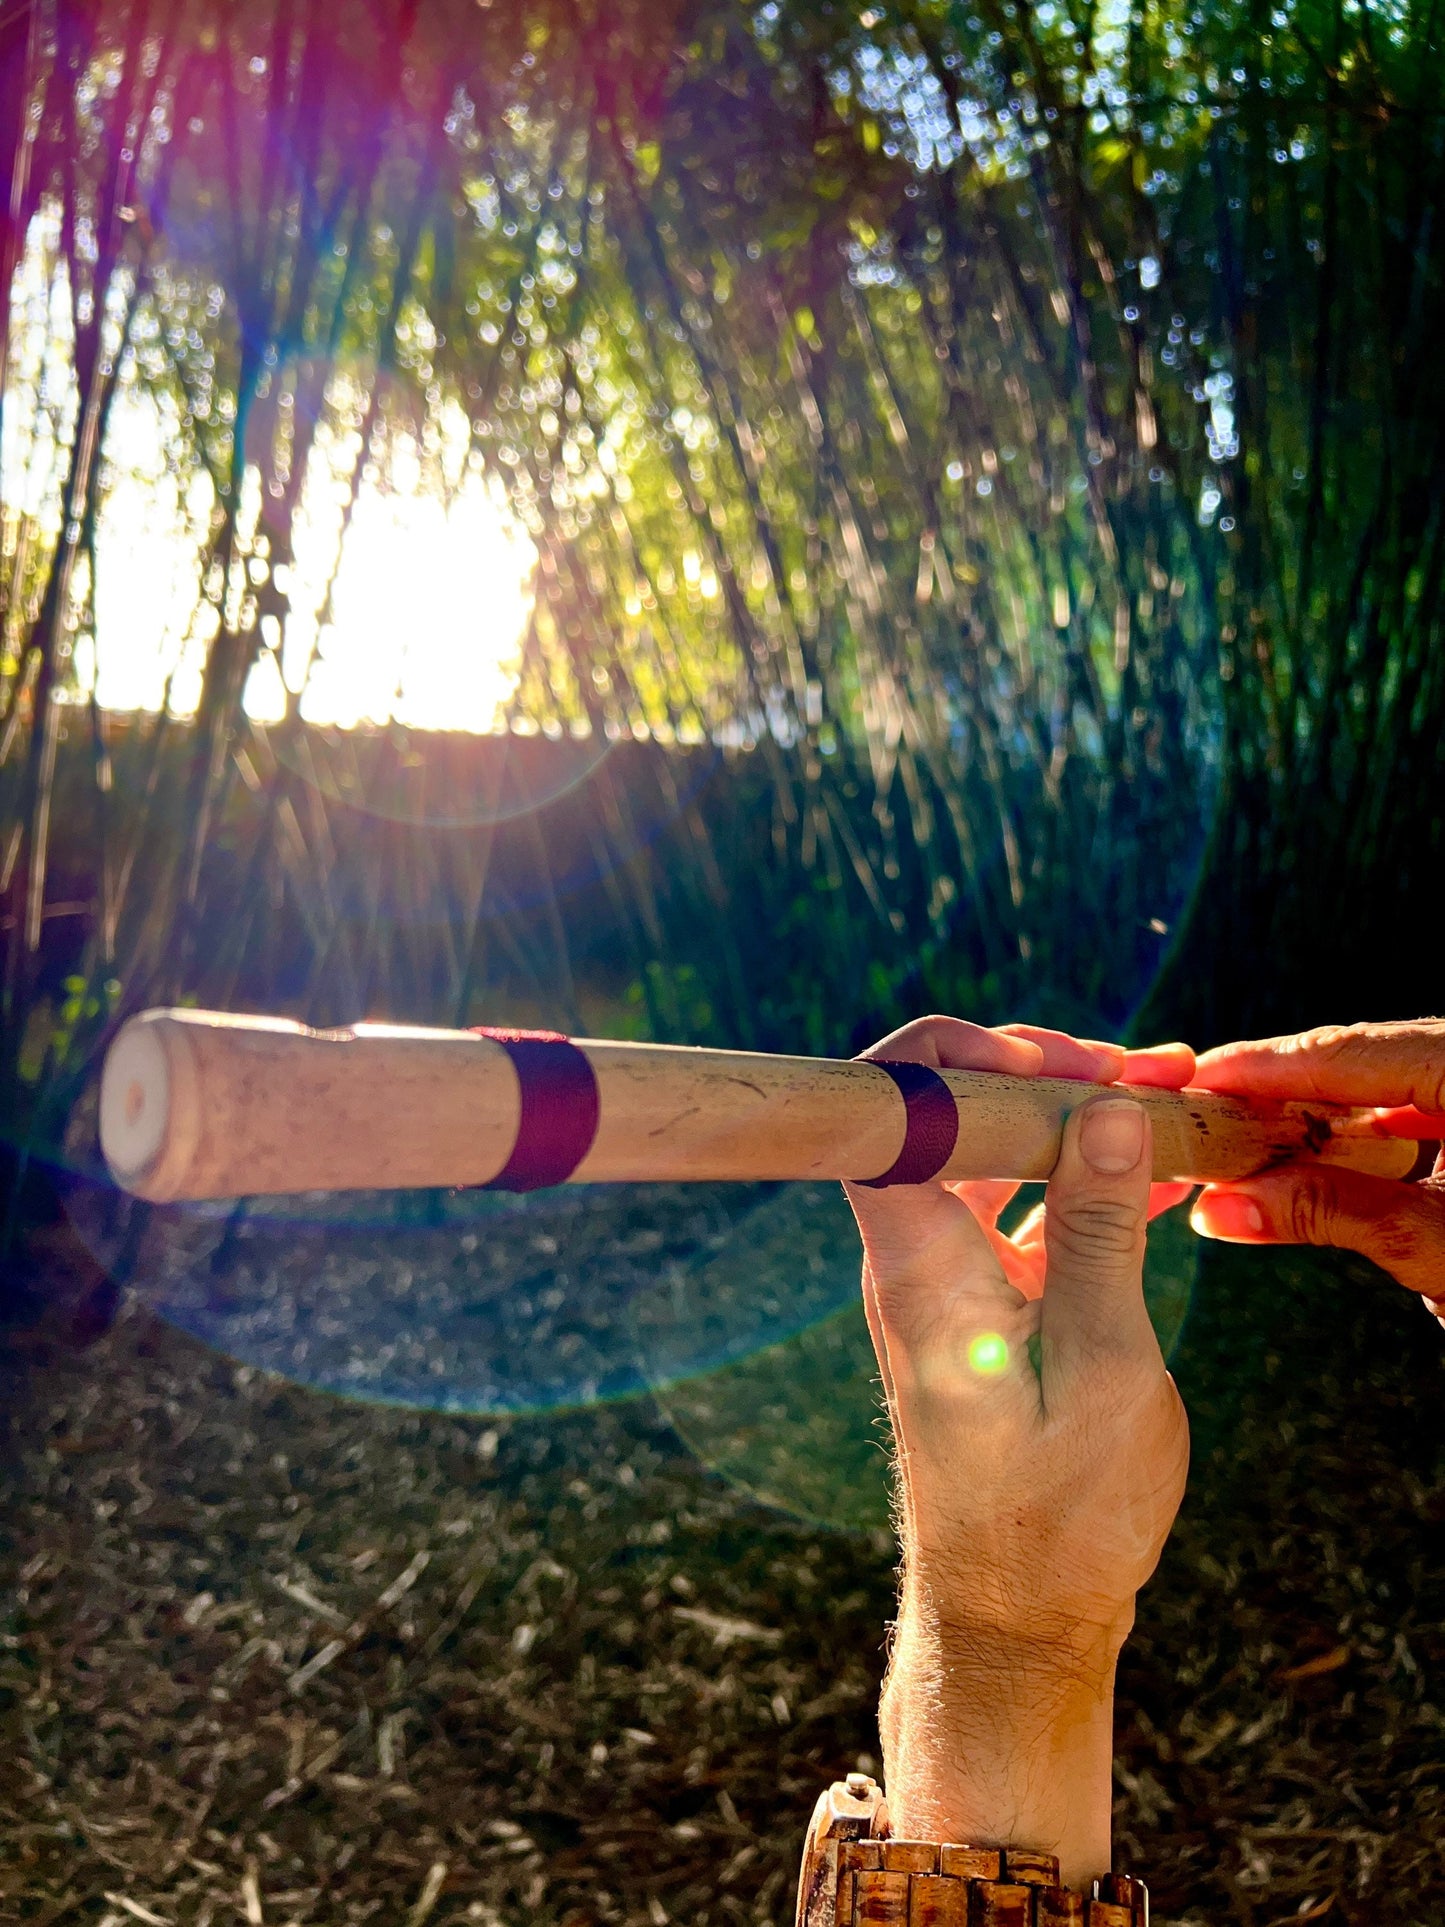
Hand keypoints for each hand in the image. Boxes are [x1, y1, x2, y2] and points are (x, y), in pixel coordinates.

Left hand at [844, 1017, 1195, 1887]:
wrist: (1016, 1619)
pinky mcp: (980, 1302)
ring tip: (1163, 1100)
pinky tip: (1154, 1173)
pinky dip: (1083, 1180)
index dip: (952, 1055)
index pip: (883, 1112)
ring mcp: (944, 1276)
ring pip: (992, 1156)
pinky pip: (1023, 1209)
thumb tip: (1109, 1107)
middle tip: (1148, 1071)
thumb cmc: (1056, 1516)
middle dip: (1043, 1070)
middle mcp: (914, 1258)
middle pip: (945, 1116)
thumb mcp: (1104, 1369)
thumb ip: (1101, 1233)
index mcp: (919, 1264)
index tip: (1052, 1057)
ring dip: (1071, 1119)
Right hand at [1188, 1020, 1444, 1324]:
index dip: (1265, 1066)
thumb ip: (1327, 1211)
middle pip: (1366, 1054)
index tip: (1196, 1078)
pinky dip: (1366, 1125)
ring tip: (1247, 1131)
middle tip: (1206, 1106)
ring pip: (1389, 1075)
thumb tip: (1216, 1209)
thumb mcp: (1432, 1246)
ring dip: (1320, 1107)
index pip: (1352, 1051)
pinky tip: (1315, 1149)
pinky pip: (1418, 1098)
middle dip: (1283, 1083)